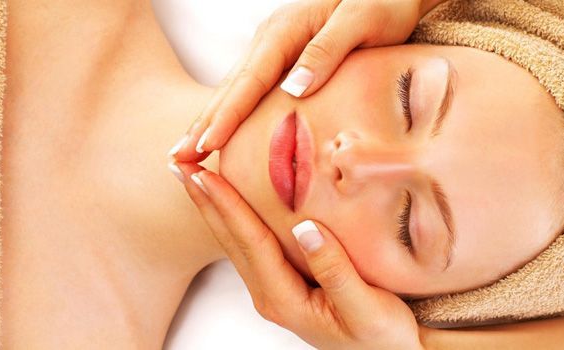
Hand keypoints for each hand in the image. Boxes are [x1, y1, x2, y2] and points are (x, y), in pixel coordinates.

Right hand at [169, 0, 444, 162]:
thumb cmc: (382, 5)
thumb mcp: (361, 22)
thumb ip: (326, 53)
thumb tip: (293, 90)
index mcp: (285, 31)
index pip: (250, 80)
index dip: (227, 114)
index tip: (207, 144)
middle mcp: (270, 39)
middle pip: (231, 87)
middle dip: (202, 123)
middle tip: (178, 157)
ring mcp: (272, 49)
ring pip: (234, 90)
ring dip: (208, 121)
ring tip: (186, 151)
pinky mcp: (280, 59)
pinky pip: (248, 91)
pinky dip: (229, 114)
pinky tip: (219, 133)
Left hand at [171, 162, 427, 349]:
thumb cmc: (383, 338)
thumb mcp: (368, 309)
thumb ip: (336, 270)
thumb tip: (306, 228)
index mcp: (285, 300)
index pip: (249, 242)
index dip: (226, 205)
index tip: (203, 174)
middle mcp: (272, 295)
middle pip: (230, 240)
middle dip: (204, 201)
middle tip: (180, 164)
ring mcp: (276, 291)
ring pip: (236, 242)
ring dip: (214, 208)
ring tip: (194, 177)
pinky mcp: (285, 284)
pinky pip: (252, 245)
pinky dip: (235, 219)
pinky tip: (231, 204)